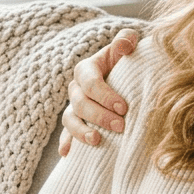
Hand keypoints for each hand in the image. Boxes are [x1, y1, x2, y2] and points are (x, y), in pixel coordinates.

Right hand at [58, 30, 138, 154]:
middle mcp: (76, 89)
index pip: (90, 82)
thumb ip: (126, 39)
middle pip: (81, 104)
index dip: (105, 95)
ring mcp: (73, 107)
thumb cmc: (126, 62)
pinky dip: (66, 144)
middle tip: (121, 126)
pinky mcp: (74, 123)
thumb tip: (125, 44)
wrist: (122, 77)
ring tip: (97, 141)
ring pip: (70, 120)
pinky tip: (68, 155)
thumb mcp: (126, 47)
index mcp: (86, 69)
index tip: (124, 107)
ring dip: (81, 131)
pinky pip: (66, 134)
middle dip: (99, 116)